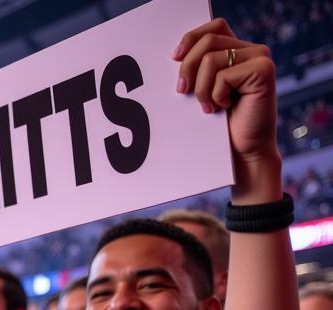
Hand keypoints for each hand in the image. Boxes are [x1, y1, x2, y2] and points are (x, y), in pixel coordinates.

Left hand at [174, 20, 278, 168]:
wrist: (242, 151)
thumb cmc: (220, 126)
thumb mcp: (204, 92)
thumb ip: (198, 70)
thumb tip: (175, 56)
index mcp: (238, 51)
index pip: (213, 28)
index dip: (192, 38)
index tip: (174, 58)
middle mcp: (252, 50)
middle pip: (208, 42)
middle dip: (187, 67)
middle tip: (181, 91)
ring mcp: (260, 59)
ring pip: (211, 60)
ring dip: (201, 88)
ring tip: (208, 107)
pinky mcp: (263, 71)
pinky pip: (223, 76)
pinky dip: (215, 95)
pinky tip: (224, 107)